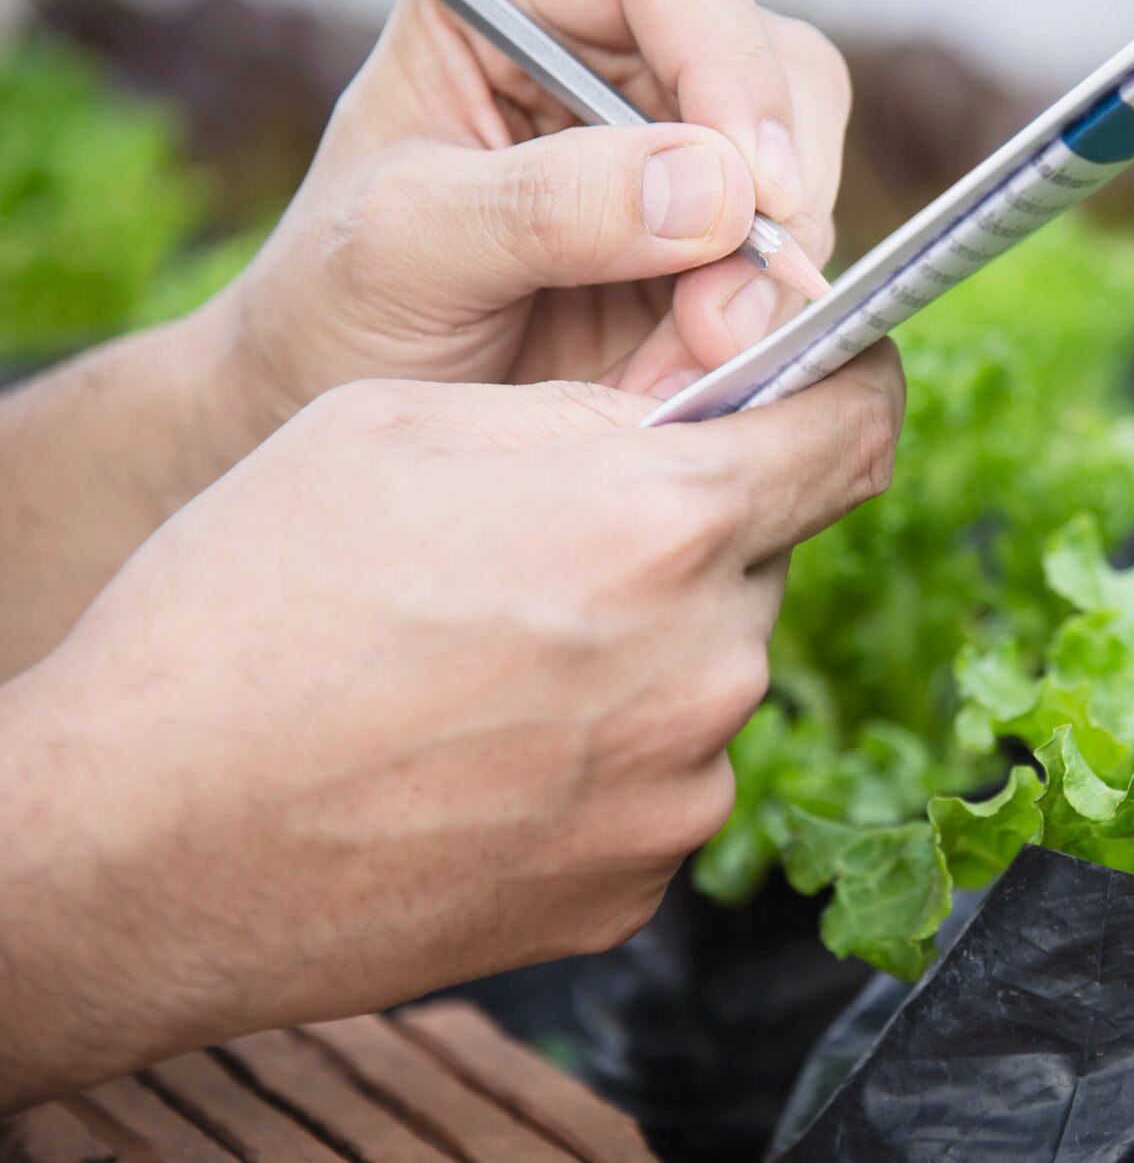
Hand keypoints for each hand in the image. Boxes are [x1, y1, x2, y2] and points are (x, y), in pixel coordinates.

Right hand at [0, 345, 901, 1108]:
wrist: (144, 839)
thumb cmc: (250, 607)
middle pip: (756, 562)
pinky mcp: (632, 889)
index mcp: (664, 525)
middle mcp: (707, 666)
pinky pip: (658, 785)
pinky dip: (601, 758)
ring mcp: (677, 793)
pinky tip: (480, 756)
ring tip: (487, 664)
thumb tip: (682, 420)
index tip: (827, 380)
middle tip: (553, 549)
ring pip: (706, 677)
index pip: (854, 430)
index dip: (850, 387)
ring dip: (639, 652)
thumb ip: (586, 415)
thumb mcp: (410, 426)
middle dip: (685, 537)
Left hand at [204, 0, 849, 440]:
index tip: (754, 191)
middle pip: (771, 62)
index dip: (729, 65)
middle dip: (774, 192)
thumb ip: (546, 207)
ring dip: (772, 276)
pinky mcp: (713, 234)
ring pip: (801, 165)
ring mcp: (675, 141)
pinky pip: (790, 259)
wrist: (335, 406)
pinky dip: (764, 324)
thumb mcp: (403, 249)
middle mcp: (612, 44)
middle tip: (729, 314)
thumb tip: (716, 189)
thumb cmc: (335, 302)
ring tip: (690, 359)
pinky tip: (691, 372)